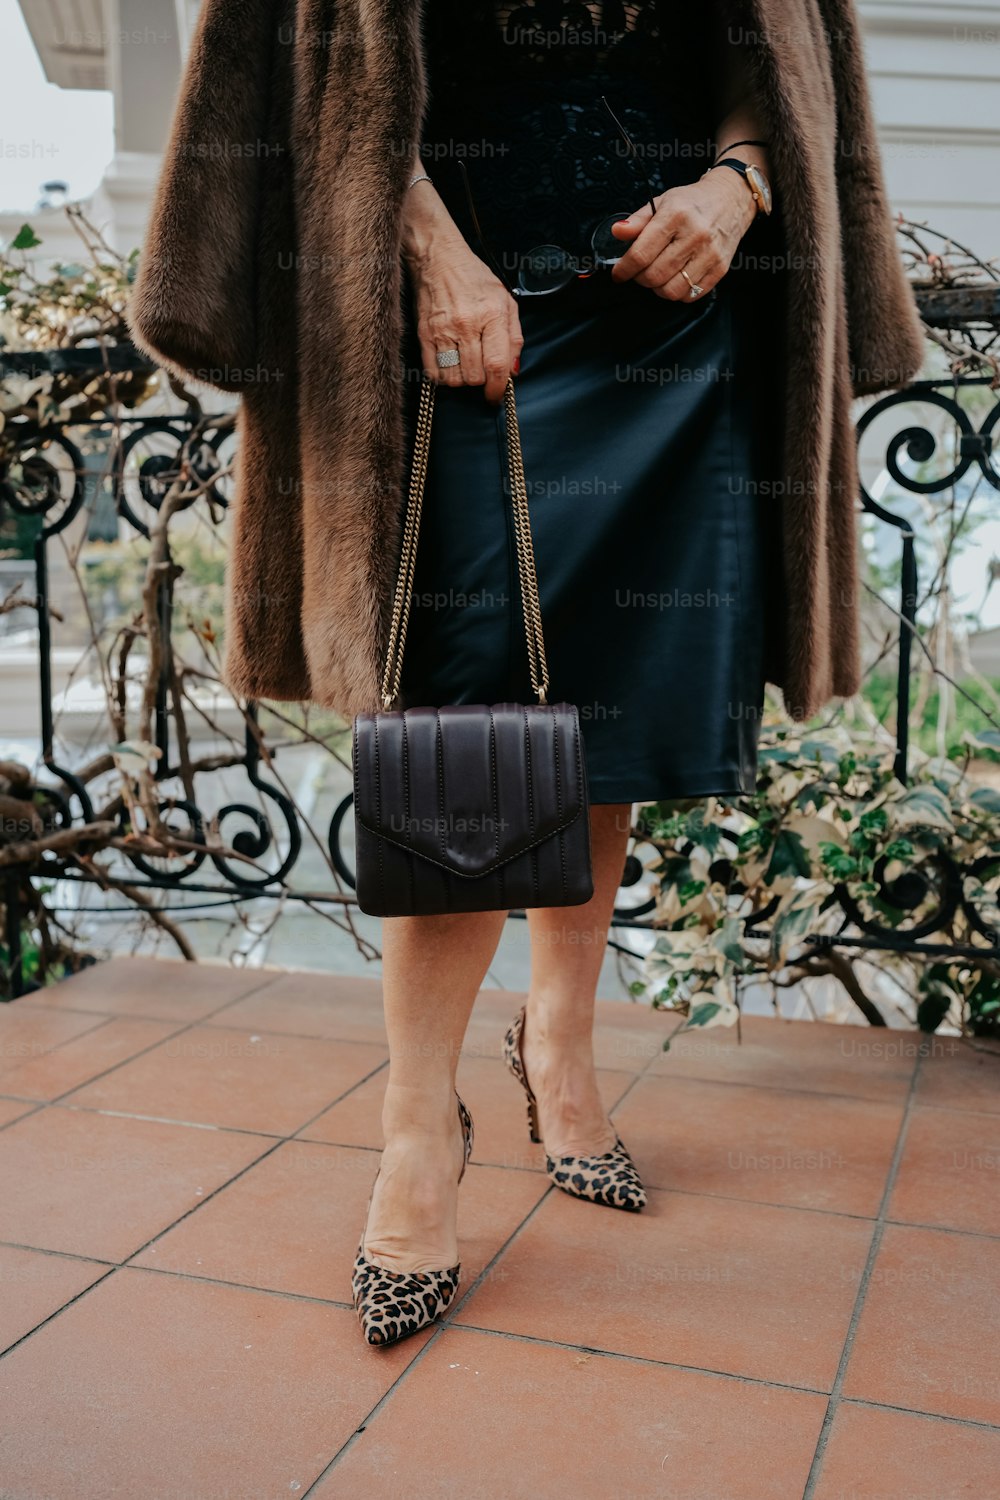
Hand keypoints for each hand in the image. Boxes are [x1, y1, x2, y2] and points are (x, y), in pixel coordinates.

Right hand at [406, 238, 523, 404]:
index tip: (495, 394)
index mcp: (492, 314)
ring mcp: (443, 330)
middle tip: (480, 371)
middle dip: (480, 381)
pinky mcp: (424, 334)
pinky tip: (449, 367)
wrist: (438, 258)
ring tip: (465, 366)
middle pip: (475, 376)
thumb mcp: (505, 301)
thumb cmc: (475, 279)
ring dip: (461, 380)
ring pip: (454, 379)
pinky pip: (433, 372)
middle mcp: (467, 324)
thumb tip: (512, 372)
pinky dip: (443, 377)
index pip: (497, 365)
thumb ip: (513, 338)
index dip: (497, 388)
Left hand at [608, 170, 756, 300]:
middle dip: (640, 278)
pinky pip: (691, 295)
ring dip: (658, 288)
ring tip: (658, 275)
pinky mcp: (720, 268)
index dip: (625, 269)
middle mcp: (695, 235)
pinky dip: (678, 292)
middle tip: (640, 272)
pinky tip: (675, 278)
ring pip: (672, 290)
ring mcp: (710, 254)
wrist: (731, 199)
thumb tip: (617, 232)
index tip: (619, 273)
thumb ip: (637, 220)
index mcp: (676, 215)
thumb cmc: (693, 202)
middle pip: (655, 275)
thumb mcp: (663, 202)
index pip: (641, 254)